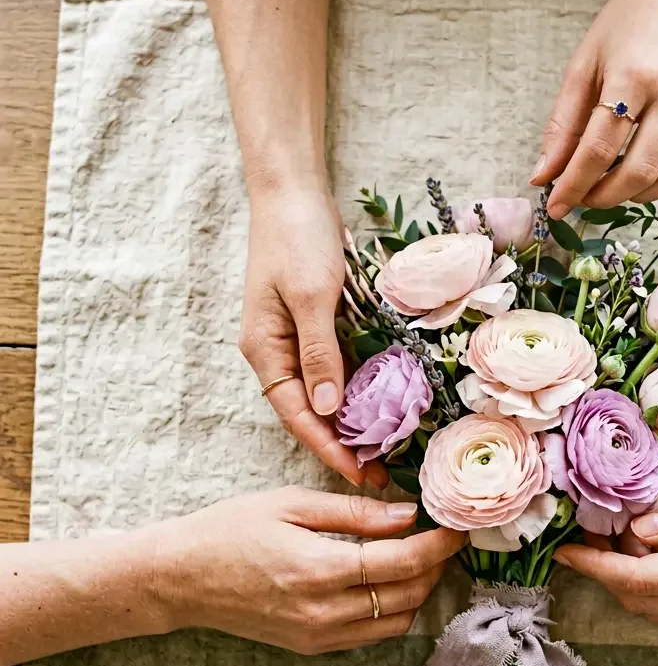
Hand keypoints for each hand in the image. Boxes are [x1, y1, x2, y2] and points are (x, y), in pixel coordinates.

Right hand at [155, 487, 464, 651]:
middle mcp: (324, 611)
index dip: (440, 545)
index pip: (404, 563)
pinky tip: (387, 581)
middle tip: (441, 536)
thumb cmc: (230, 530)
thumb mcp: (291, 504)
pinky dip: (392, 610)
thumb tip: (408, 514)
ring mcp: (319, 635)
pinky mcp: (313, 647)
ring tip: (416, 557)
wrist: (180, 579)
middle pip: (409, 595)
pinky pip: (372, 635)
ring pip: (398, 622)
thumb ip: (355, 512)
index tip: (457, 526)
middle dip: (436, 566)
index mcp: (319, 569)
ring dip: (418, 591)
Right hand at [240, 184, 388, 489]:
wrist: (292, 191)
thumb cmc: (297, 238)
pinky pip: (337, 368)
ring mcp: (295, 339)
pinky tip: (384, 406)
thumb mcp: (312, 296)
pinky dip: (358, 389)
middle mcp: (277, 351)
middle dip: (341, 444)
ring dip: (352, 422)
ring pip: (324, 394)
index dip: (326, 448)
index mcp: (265, 350)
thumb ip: (320, 353)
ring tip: (385, 450)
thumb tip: (326, 410)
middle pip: (309, 412)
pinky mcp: (316, 326)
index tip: (357, 475)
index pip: (296, 415)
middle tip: (378, 474)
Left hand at [534, 0, 657, 217]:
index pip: (599, 149)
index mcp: (632, 76)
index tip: (557, 206)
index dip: (574, 186)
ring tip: (619, 188)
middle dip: (604, 197)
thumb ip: (563, 124)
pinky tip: (654, 178)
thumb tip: (544, 175)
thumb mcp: (585, 63)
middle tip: (586, 198)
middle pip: (638, 171)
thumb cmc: (630, 23)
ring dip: (640, 196)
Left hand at [554, 473, 657, 624]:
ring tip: (619, 532)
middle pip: (639, 598)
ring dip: (628, 576)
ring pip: (657, 605)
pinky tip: (657, 546)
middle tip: (589, 530)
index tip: (562, 551)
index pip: (636, 577)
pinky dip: (655, 580)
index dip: (595, 565)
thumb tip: (640, 526)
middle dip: (605, 570)